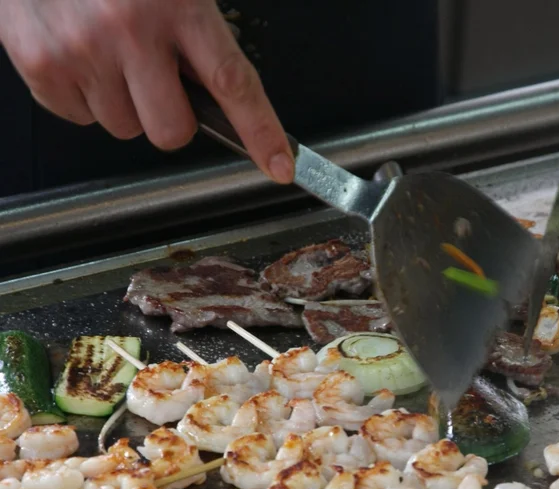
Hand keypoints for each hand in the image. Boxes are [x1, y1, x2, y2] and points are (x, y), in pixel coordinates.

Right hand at [0, 0, 293, 182]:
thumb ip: (199, 34)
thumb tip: (222, 95)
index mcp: (177, 2)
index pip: (233, 84)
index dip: (262, 133)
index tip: (282, 166)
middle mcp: (129, 29)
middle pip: (172, 132)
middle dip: (171, 118)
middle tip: (157, 80)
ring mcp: (81, 50)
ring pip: (125, 129)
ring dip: (125, 103)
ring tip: (109, 53)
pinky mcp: (41, 64)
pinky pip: (80, 118)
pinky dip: (85, 96)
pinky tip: (80, 54)